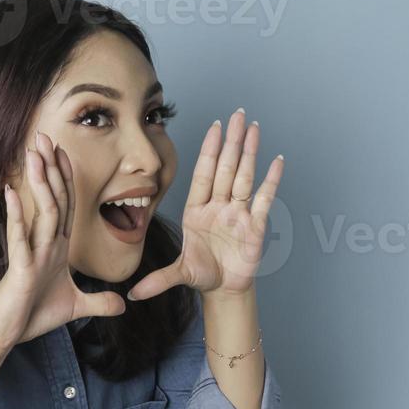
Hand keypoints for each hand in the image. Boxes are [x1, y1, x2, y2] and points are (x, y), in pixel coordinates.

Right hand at [0, 131, 126, 358]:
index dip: (66, 179)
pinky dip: (16, 215)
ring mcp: (29, 254)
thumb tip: (123, 304)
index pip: (65, 206)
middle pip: (52, 199)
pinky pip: (17, 237)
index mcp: (54, 248)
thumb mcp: (74, 308)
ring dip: (38, 181)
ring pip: (39, 211)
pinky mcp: (18, 269)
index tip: (65, 151)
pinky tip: (12, 191)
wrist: (1, 335)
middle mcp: (41, 244)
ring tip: (33, 152)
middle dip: (49, 168)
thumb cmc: (29, 316)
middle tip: (44, 135)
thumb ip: (98, 302)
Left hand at [127, 108, 283, 301]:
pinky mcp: (256, 226)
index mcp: (197, 211)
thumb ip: (158, 281)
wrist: (224, 290)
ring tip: (254, 128)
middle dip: (232, 141)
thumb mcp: (179, 275)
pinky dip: (271, 181)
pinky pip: (265, 199)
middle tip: (237, 114)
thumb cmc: (202, 274)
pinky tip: (277, 161)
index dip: (209, 151)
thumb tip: (132, 294)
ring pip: (245, 177)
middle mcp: (218, 206)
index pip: (203, 175)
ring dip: (250, 153)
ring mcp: (238, 214)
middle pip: (226, 169)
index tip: (214, 128)